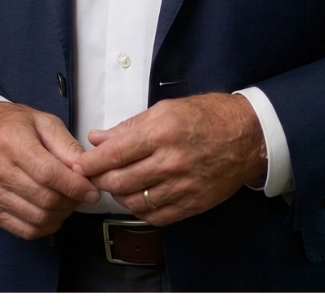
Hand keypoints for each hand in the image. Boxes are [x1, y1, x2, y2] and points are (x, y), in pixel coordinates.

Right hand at [0, 101, 101, 239]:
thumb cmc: (14, 125)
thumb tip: (85, 169)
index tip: (92, 190)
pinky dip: (46, 226)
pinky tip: (53, 212)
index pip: (48, 173)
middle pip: (44, 198)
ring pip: (37, 217)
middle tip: (83, 194)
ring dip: (61, 214)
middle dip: (71, 201)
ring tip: (69, 200)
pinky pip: (24, 230)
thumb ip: (66, 145)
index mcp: (11, 141)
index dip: (75, 186)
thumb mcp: (44, 122)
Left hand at [71, 93, 266, 226]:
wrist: (247, 136)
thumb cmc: (208, 116)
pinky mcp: (192, 204)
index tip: (77, 165)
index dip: (90, 163)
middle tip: (94, 175)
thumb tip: (98, 138)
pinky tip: (137, 197)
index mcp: (162, 132)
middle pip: (119, 180)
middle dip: (100, 179)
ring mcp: (182, 186)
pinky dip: (139, 209)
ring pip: (134, 200)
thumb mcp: (166, 109)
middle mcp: (171, 161)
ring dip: (118, 194)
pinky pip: (155, 216)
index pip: (114, 154)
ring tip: (115, 183)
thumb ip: (129, 126)